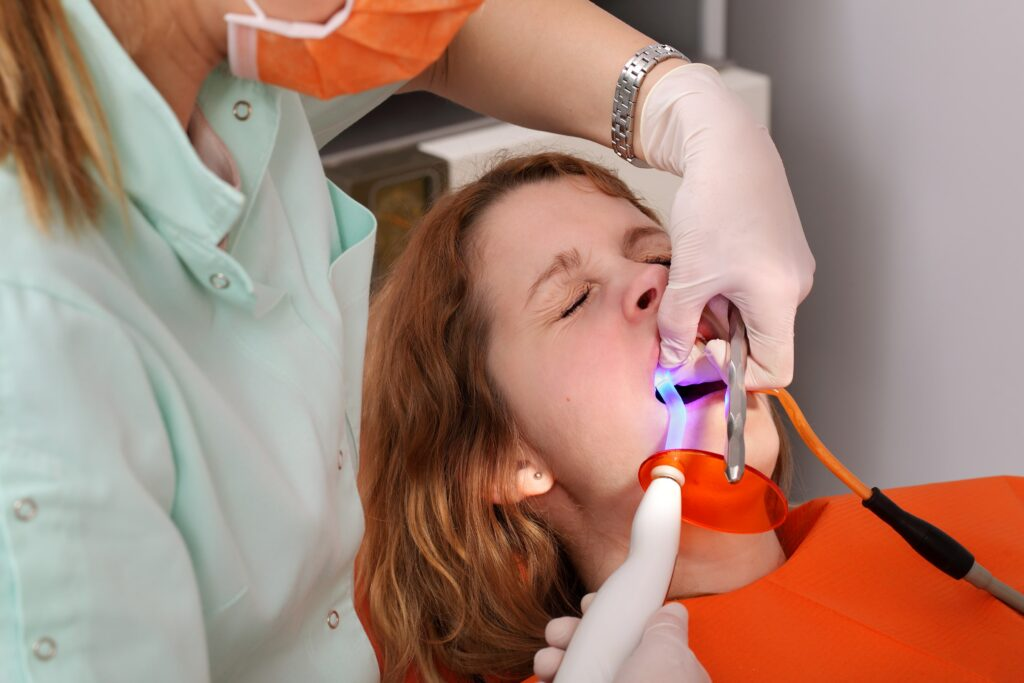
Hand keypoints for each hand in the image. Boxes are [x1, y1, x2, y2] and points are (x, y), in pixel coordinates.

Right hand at [534, 594, 709, 682]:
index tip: (590, 603)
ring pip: (581, 668)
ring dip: (558, 655)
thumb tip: (672, 610)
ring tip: (546, 658)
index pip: (640, 636)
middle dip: (577, 633)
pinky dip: (553, 676)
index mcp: (668, 673)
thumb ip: (667, 630)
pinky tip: (545, 672)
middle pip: (605, 650)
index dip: (614, 615)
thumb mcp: (668, 656)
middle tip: (559, 631)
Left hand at [639, 63, 814, 388]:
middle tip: (682, 315)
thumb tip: (670, 362)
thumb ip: (676, 325)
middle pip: (759, 342)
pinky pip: (754, 289)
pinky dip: (726, 288)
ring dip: (718, 310)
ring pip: (752, 314)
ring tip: (693, 277)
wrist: (728, 145)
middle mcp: (796, 287)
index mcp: (780, 298)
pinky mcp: (781, 251)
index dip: (735, 375)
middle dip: (717, 337)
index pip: (774, 371)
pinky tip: (706, 261)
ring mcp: (791, 267)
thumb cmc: (713, 205)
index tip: (699, 355)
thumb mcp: (687, 274)